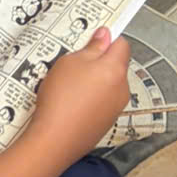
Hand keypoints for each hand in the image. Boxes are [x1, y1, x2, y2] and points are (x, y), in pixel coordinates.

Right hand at [23, 31, 131, 165]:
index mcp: (116, 70)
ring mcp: (116, 109)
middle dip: (99, 62)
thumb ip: (92, 47)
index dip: (107, 40)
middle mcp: (122, 89)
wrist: (54, 141)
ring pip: (109, 85)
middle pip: (116, 66)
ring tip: (70, 86)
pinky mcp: (106, 124)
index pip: (122, 44)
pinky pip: (103, 103)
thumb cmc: (61, 97)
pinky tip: (73, 104)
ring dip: (96, 82)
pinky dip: (92, 100)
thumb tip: (105, 35)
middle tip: (75, 64)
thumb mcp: (71, 62)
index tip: (91, 41)